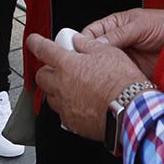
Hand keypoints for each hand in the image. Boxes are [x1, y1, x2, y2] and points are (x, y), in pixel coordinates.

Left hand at [27, 32, 148, 139]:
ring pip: (51, 96)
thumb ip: (87, 45)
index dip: (36, 42)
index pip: (42, 49)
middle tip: (60, 67)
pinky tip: (82, 103)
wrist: (130, 110)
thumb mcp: (107, 52)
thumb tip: (78, 40)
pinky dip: (68, 107)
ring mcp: (65, 106)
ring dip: (57, 89)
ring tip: (74, 86)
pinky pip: (63, 113)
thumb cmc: (121, 81)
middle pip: (42, 76)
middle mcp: (61, 85)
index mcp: (66, 64)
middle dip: (48, 70)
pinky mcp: (72, 123)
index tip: (33, 41)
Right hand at [83, 8, 163, 77]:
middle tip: (84, 68)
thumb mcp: (139, 25)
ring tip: (97, 79)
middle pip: (94, 53)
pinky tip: (112, 85)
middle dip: (88, 61)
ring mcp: (124, 59)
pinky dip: (114, 83)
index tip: (76, 51)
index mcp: (114, 26)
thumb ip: (118, 34)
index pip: (90, 34)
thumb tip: (97, 43)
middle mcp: (116, 43)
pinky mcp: (132, 74)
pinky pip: (118, 79)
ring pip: (104, 68)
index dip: (81, 42)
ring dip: (100, 73)